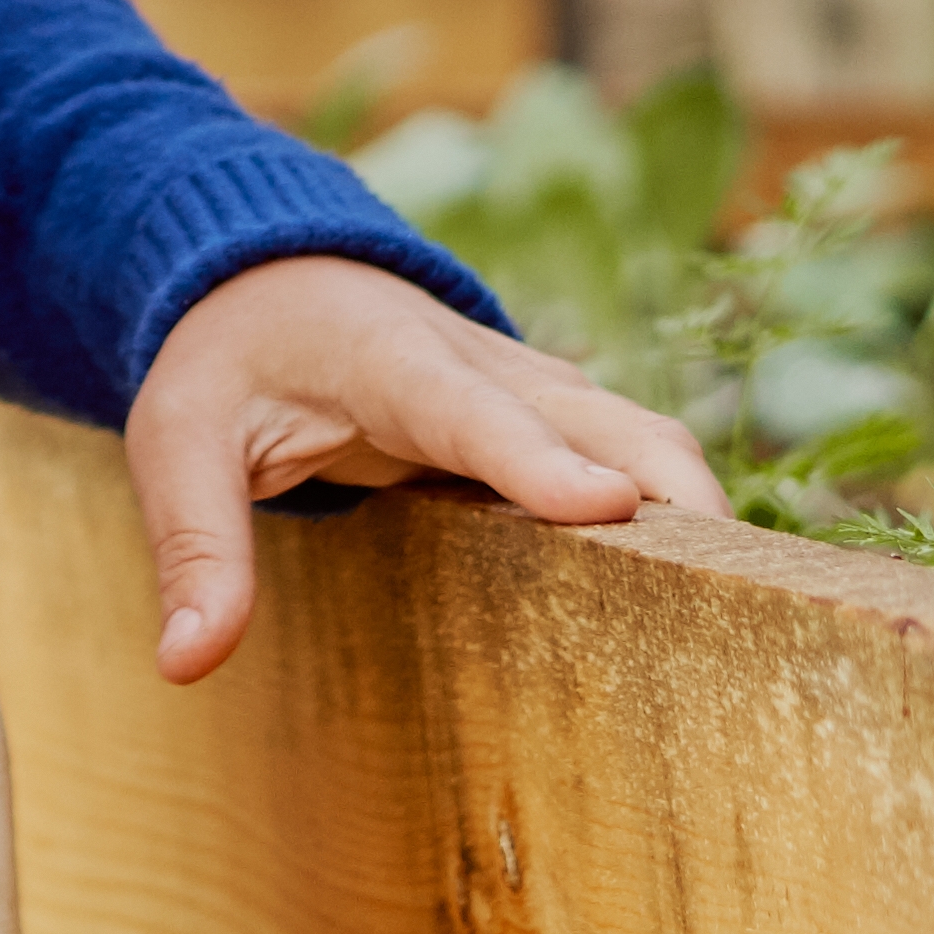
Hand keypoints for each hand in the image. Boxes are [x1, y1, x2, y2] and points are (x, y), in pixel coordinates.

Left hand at [120, 250, 723, 682]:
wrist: (268, 270)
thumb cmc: (225, 359)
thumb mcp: (176, 440)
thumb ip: (194, 544)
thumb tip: (186, 662)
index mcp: (391, 359)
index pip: (474, 411)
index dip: (542, 459)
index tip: (608, 508)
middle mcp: (486, 364)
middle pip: (608, 420)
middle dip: (674, 496)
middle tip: (737, 601)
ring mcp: (535, 387)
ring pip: (645, 438)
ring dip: (697, 513)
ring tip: (756, 619)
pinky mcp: (557, 418)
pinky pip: (639, 460)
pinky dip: (683, 519)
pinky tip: (718, 603)